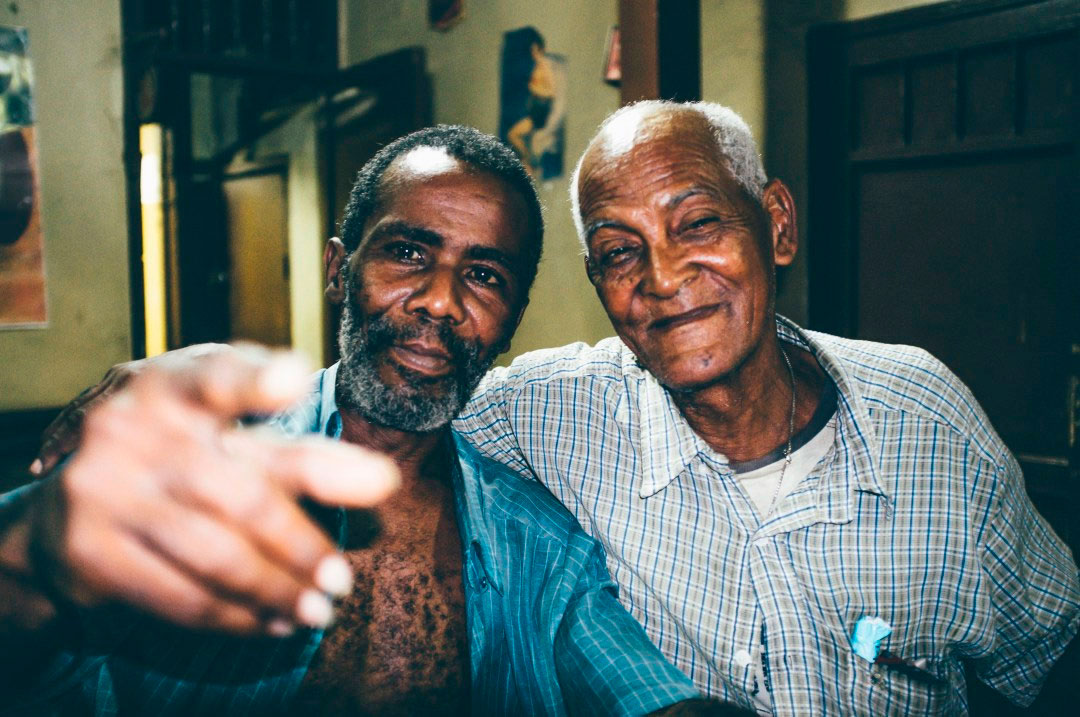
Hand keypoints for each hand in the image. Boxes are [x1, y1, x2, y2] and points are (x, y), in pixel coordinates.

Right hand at [19, 347, 398, 635]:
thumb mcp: (228, 435)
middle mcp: (131, 428)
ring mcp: (102, 488)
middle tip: (343, 579)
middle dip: (300, 544)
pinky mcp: (88, 549)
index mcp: (172, 384)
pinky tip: (270, 622)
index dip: (255, 380)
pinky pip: (178, 595)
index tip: (297, 379)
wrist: (65, 505)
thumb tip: (384, 482)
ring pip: (214, 553)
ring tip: (319, 609)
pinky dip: (234, 616)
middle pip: (239, 491)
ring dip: (276, 590)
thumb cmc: (177, 453)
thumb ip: (302, 454)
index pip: (217, 377)